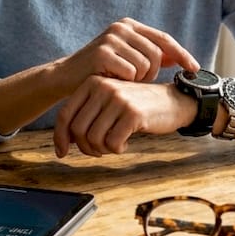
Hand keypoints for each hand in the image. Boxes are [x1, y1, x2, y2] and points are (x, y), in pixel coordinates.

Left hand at [53, 76, 195, 157]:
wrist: (174, 101)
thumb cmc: (137, 107)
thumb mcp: (108, 103)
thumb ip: (87, 116)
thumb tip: (63, 142)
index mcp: (92, 82)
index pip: (65, 114)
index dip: (60, 138)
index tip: (62, 153)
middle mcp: (103, 87)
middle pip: (78, 130)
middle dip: (85, 148)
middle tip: (99, 151)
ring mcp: (118, 99)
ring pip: (93, 138)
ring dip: (102, 149)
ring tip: (113, 145)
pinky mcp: (133, 113)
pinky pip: (112, 143)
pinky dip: (117, 149)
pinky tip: (125, 144)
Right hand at [57, 18, 198, 90]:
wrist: (67, 77)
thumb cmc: (100, 70)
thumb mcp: (127, 59)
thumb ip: (150, 56)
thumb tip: (178, 58)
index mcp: (129, 25)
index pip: (163, 39)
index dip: (181, 54)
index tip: (195, 69)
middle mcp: (121, 27)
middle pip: (157, 54)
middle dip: (152, 73)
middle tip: (137, 81)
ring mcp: (111, 38)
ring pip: (145, 65)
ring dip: (138, 80)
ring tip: (122, 81)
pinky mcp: (102, 53)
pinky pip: (131, 72)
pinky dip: (126, 82)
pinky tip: (113, 81)